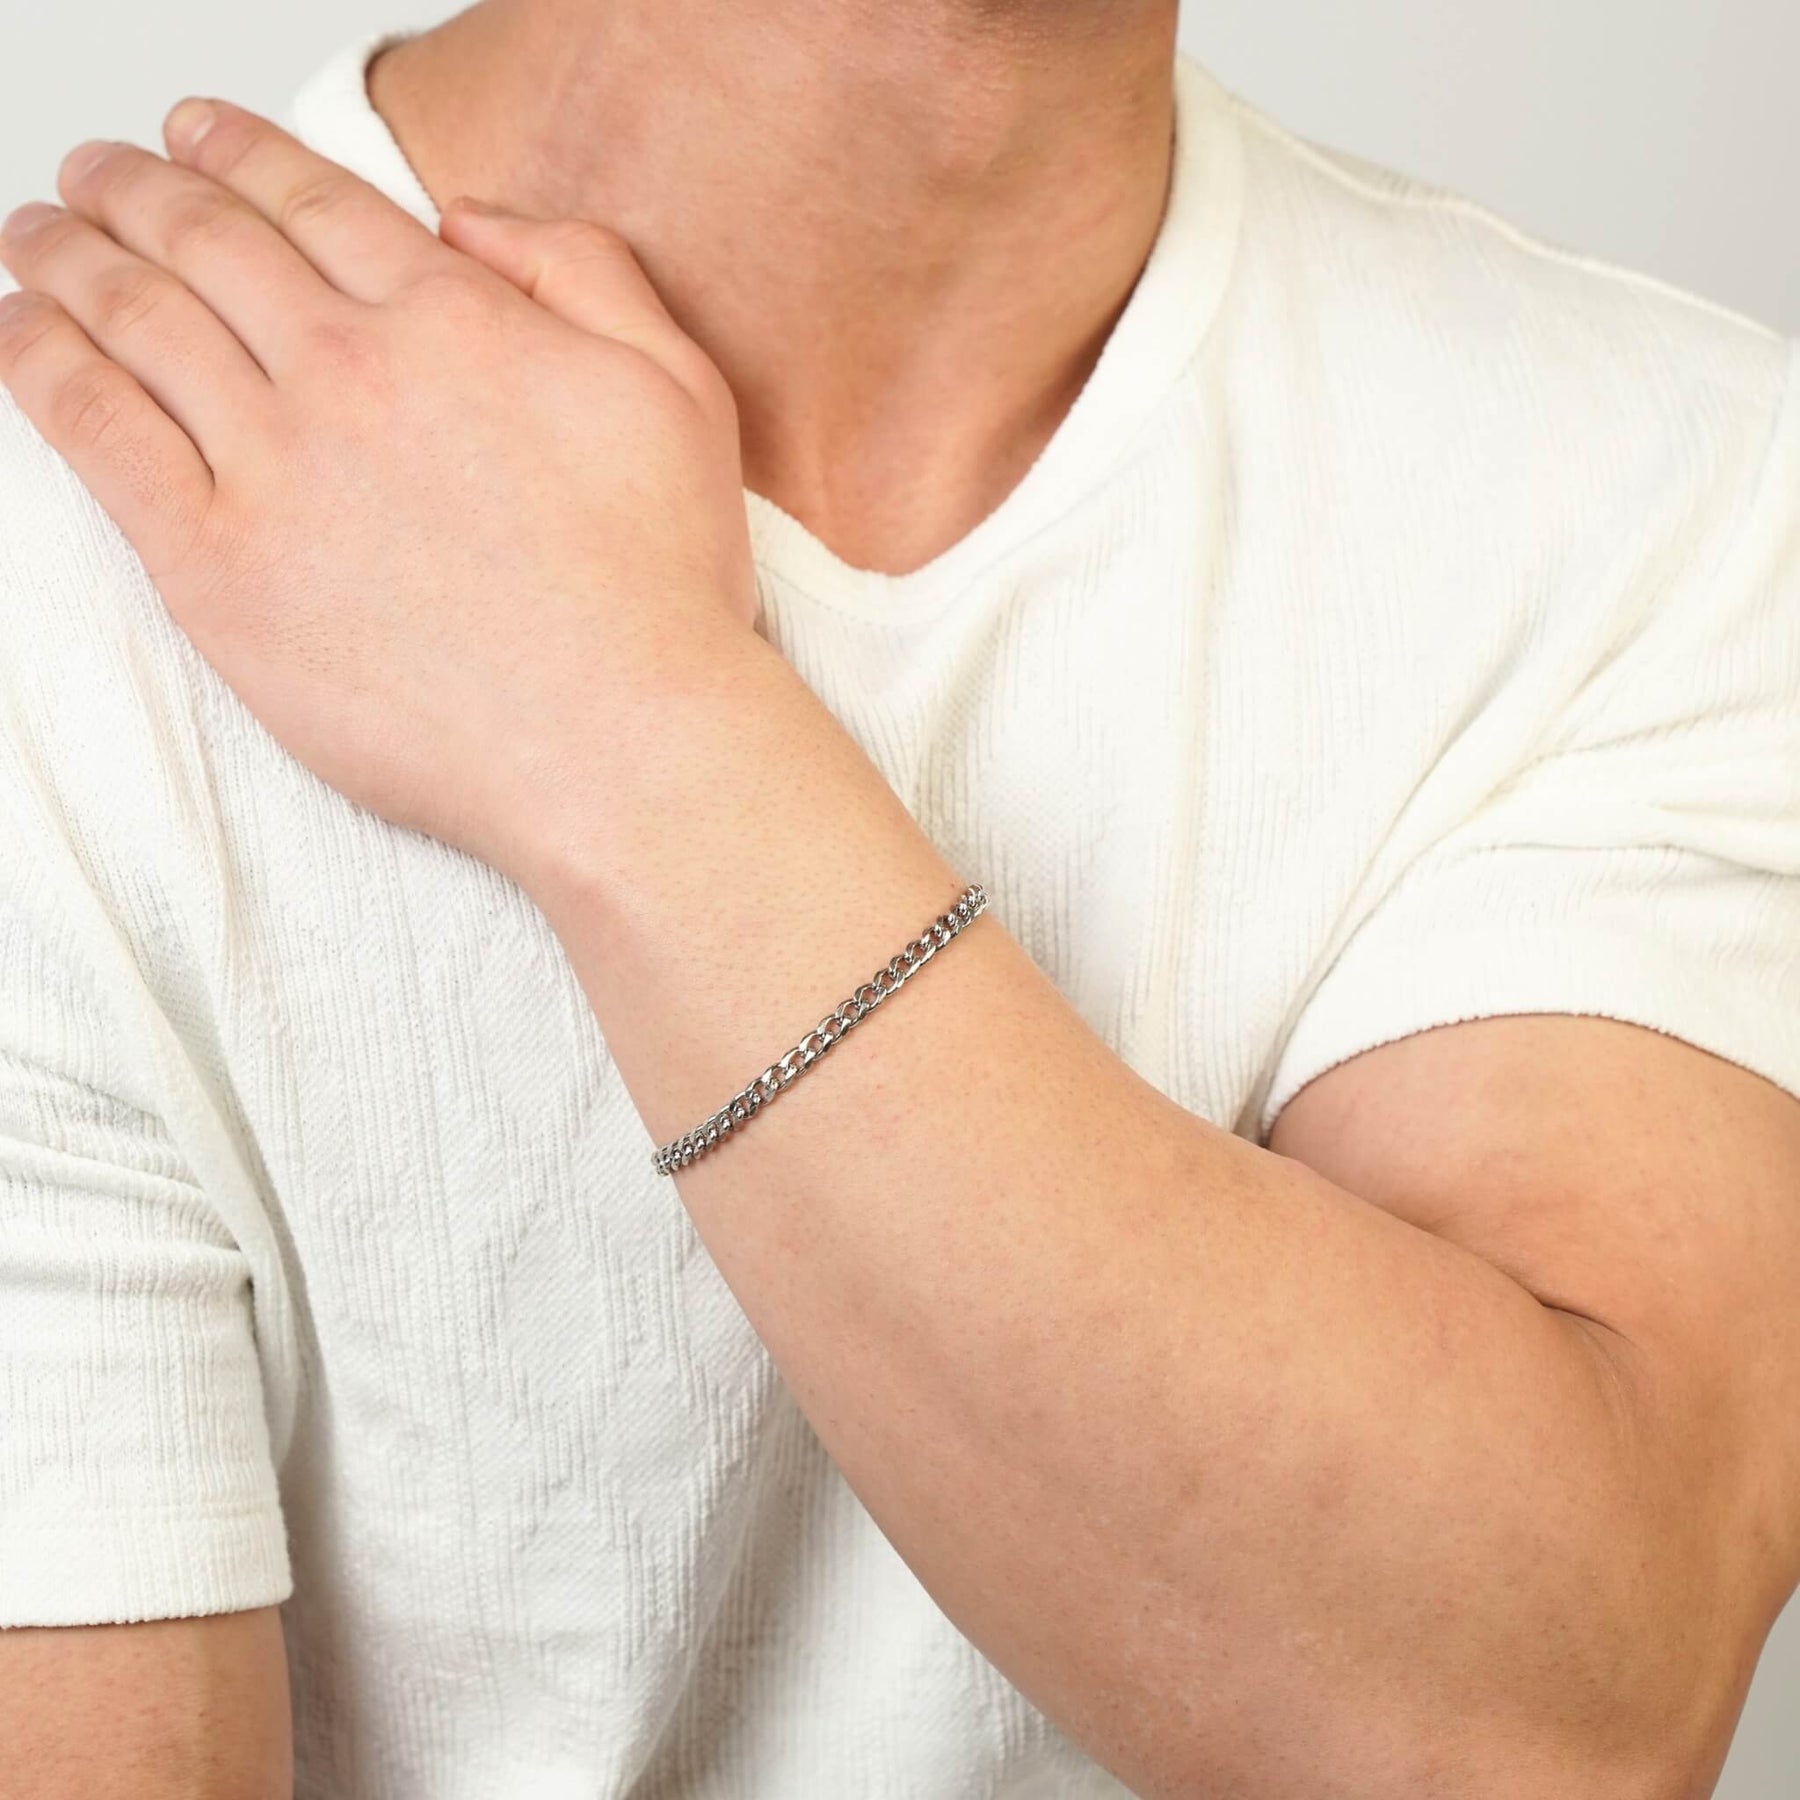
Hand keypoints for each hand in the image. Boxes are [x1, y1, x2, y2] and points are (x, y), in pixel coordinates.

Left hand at [0, 98, 761, 887]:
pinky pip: (99, 436)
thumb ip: (585, 274)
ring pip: (136, 321)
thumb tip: (471, 220)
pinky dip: (42, 365)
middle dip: (136, 189)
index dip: (237, 153)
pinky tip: (21, 333)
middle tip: (96, 174)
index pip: (312, 202)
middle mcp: (348, 372)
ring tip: (38, 236)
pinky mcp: (218, 570)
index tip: (193, 135)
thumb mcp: (678, 392)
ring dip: (72, 257)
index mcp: (454, 321)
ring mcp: (274, 469)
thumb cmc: (660, 592)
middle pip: (207, 244)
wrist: (620, 744)